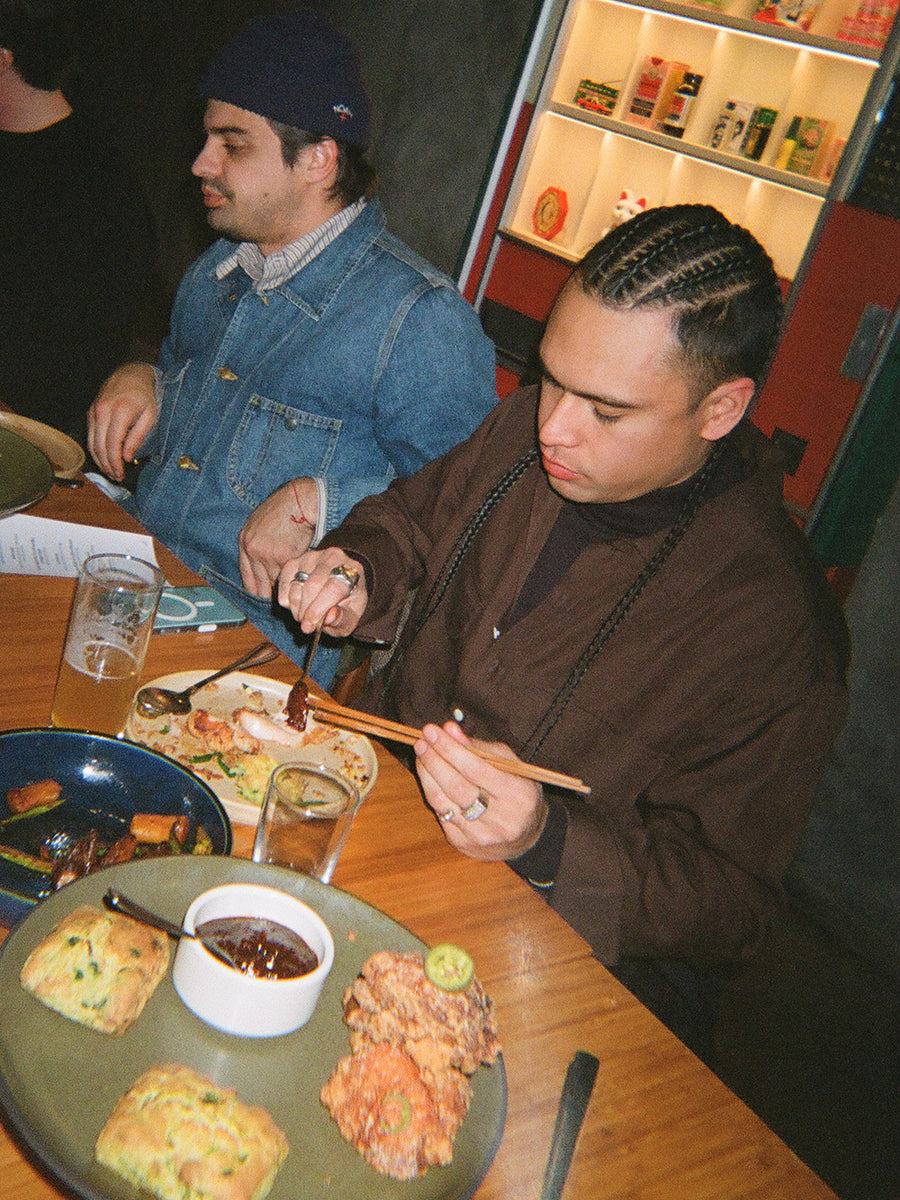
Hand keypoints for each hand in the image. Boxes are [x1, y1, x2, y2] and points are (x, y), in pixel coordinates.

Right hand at [87, 363, 157, 480]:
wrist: (131, 373)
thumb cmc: (145, 395)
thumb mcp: (150, 416)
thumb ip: (137, 437)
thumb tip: (126, 457)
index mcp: (120, 412)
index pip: (112, 445)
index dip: (115, 463)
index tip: (121, 474)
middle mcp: (103, 411)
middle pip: (99, 446)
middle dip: (106, 466)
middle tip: (116, 477)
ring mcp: (94, 410)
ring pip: (91, 442)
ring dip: (99, 460)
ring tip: (110, 471)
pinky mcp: (91, 412)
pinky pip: (90, 435)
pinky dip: (95, 449)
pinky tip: (104, 458)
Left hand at [239, 478, 318, 596]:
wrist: (299, 501)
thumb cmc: (284, 511)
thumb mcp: (260, 525)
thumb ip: (258, 546)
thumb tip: (263, 569)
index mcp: (245, 543)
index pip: (247, 577)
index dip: (256, 591)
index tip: (262, 600)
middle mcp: (253, 551)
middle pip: (259, 584)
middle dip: (268, 595)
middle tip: (278, 605)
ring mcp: (267, 556)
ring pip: (276, 583)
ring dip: (286, 589)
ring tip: (294, 596)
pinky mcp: (284, 558)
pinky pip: (290, 575)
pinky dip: (297, 579)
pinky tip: (303, 582)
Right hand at [276, 548, 367, 636]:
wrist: (339, 584)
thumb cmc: (347, 603)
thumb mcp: (351, 617)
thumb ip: (342, 619)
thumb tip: (329, 618)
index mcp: (352, 571)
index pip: (333, 588)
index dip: (318, 609)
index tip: (309, 625)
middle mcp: (332, 558)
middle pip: (312, 586)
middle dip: (305, 611)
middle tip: (307, 625)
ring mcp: (311, 557)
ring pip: (296, 585)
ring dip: (296, 607)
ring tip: (305, 615)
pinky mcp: (295, 561)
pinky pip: (284, 583)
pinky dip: (287, 600)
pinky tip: (298, 604)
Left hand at [413, 721, 547, 859]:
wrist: (525, 838)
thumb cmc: (518, 792)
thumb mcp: (511, 765)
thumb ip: (481, 747)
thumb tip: (449, 730)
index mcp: (518, 796)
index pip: (476, 769)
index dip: (450, 749)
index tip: (432, 731)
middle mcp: (501, 819)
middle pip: (456, 786)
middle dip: (434, 760)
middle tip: (421, 741)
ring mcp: (481, 835)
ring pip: (443, 801)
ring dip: (426, 775)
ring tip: (421, 754)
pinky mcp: (464, 843)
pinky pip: (440, 814)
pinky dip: (431, 791)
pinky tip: (428, 776)